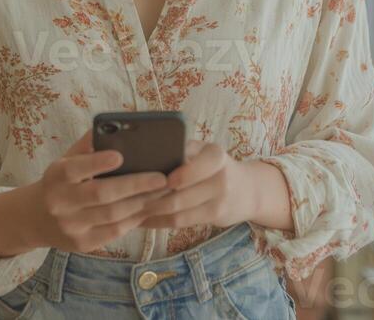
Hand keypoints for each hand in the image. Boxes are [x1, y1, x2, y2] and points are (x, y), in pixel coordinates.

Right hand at [32, 127, 169, 252]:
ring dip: (141, 203)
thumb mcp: (67, 159)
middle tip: (162, 178)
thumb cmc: (61, 181)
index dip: (97, 163)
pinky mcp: (82, 244)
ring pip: (112, 215)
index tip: (120, 156)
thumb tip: (118, 125)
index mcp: (56, 176)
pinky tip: (148, 207)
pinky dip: (134, 219)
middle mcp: (60, 202)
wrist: (36, 218)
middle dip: (135, 185)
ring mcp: (71, 226)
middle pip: (101, 194)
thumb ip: (89, 144)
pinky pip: (114, 232)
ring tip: (162, 192)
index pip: (76, 168)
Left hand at [138, 140, 255, 230]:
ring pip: (178, 210)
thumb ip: (182, 150)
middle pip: (180, 193)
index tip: (151, 179)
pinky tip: (143, 220)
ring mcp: (219, 200)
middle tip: (126, 198)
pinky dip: (159, 222)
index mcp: (215, 155)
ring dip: (152, 212)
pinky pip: (181, 222)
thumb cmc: (215, 166)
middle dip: (151, 196)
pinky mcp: (214, 218)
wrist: (248, 190)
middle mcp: (221, 178)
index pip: (192, 167)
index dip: (172, 177)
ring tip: (129, 210)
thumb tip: (147, 153)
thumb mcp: (204, 151)